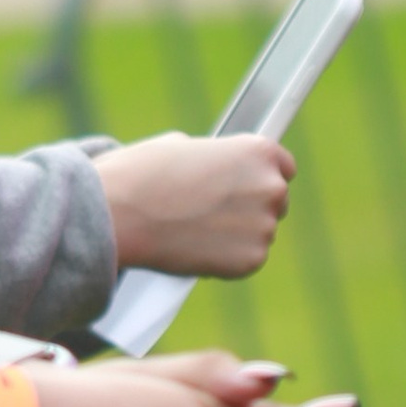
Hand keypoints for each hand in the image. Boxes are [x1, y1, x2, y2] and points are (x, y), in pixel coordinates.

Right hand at [94, 132, 293, 278]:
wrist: (121, 214)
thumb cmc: (141, 174)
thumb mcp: (179, 146)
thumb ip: (211, 157)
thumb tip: (213, 169)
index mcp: (259, 151)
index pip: (284, 166)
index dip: (260, 176)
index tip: (246, 186)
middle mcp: (272, 186)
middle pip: (276, 201)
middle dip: (250, 207)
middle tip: (212, 212)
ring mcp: (265, 225)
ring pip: (259, 233)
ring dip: (237, 235)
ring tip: (194, 230)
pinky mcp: (252, 260)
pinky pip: (246, 260)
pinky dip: (227, 259)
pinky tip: (195, 248)